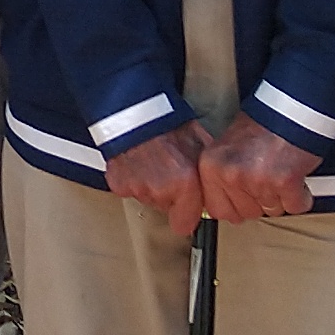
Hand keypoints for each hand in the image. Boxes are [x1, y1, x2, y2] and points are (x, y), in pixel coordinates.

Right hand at [104, 123, 205, 238]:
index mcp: (184, 183)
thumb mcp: (200, 144)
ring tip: (154, 163)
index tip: (185, 208)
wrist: (137, 110)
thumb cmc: (169, 124)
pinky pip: (128, 190)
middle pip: (165, 209)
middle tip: (169, 171)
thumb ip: (207, 171)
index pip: (184, 224)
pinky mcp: (118, 183)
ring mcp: (136, 188)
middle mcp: (159, 190)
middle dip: (169, 195)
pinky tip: (138, 163)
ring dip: (150, 186)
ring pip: (147, 199)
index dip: (186, 214)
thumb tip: (216, 186)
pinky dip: (132, 180)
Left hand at [192, 122, 321, 224]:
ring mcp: (257, 180)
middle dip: (259, 202)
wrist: (290, 109)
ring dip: (280, 198)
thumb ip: (221, 176)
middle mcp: (231, 174)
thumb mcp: (226, 147)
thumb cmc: (261, 126)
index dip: (235, 207)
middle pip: (246, 214)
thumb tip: (223, 204)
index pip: (217, 211)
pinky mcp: (285, 182)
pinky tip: (295, 177)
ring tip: (280, 171)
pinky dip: (300, 196)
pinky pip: (294, 206)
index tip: (244, 198)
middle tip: (266, 179)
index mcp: (210, 167)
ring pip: (272, 211)